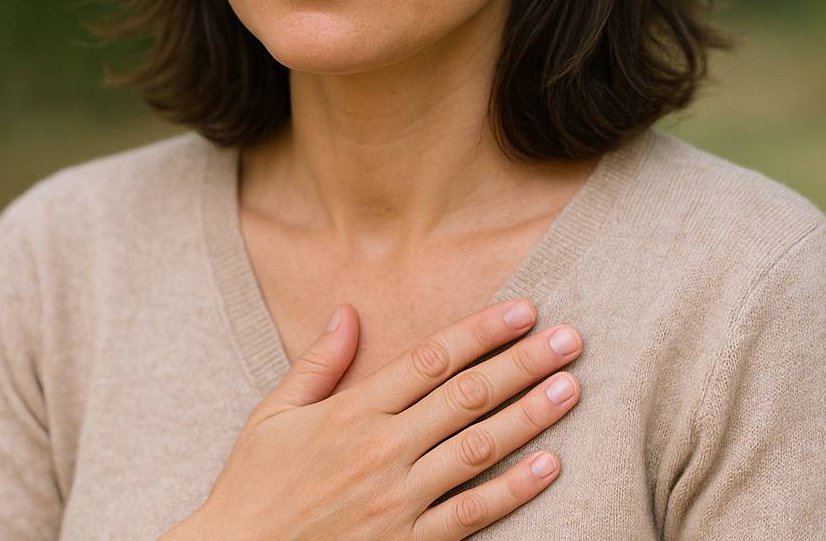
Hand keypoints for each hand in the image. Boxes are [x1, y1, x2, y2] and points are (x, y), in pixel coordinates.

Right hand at [190, 298, 581, 539]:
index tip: (524, 310)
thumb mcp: (272, 417)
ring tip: (571, 389)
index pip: (430, 359)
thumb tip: (347, 311)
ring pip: (479, 449)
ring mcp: (398, 501)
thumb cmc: (254, 490)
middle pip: (467, 396)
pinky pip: (471, 514)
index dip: (481, 331)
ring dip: (531, 416)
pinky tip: (550, 465)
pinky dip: (514, 490)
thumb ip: (317, 364)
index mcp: (351, 411)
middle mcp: (381, 450)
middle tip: (571, 340)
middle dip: (523, 363)